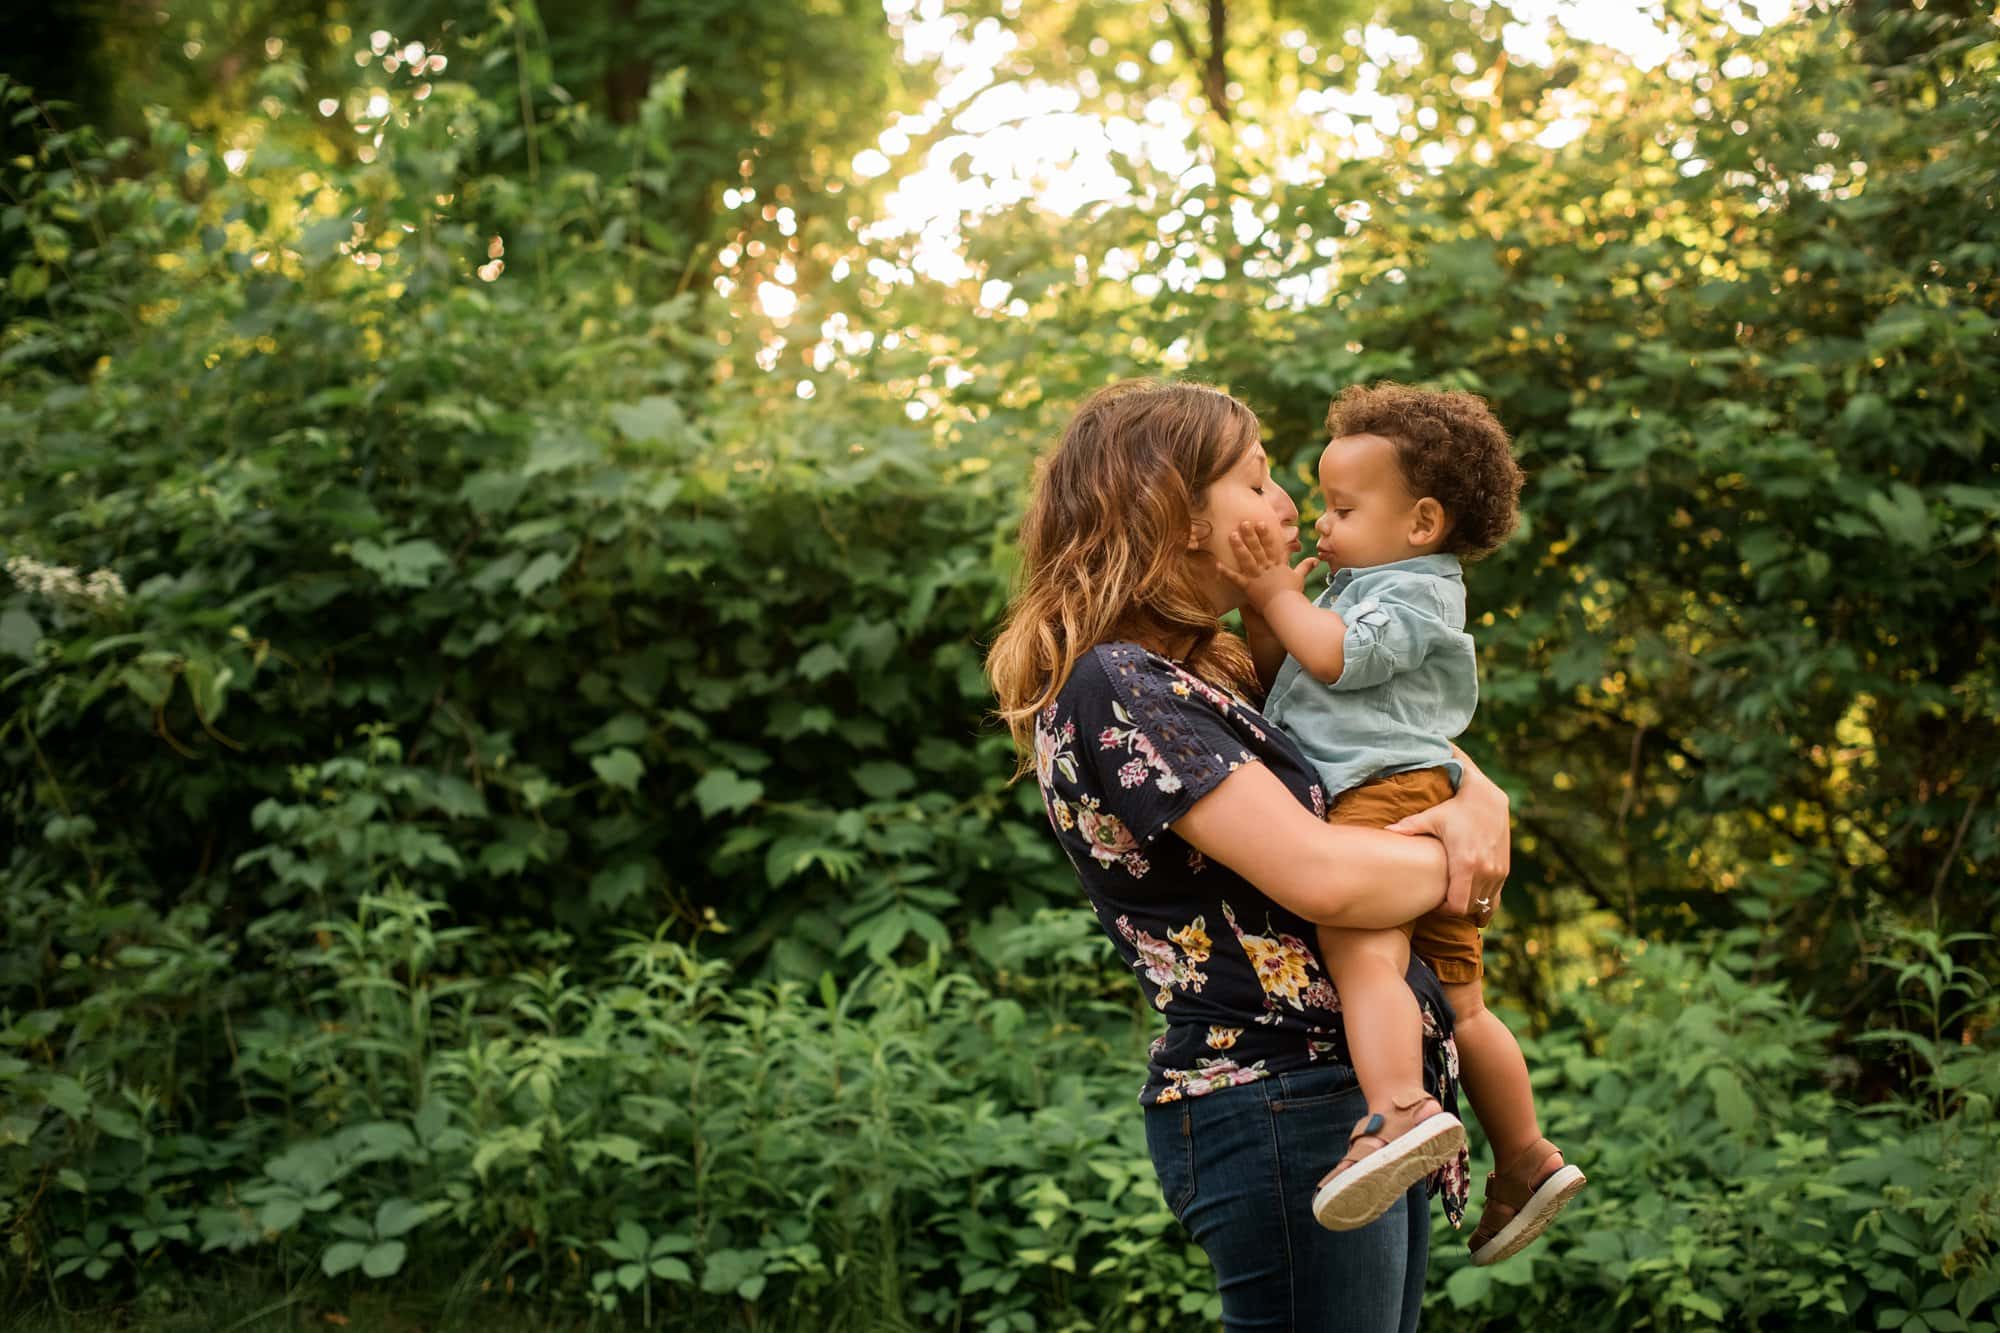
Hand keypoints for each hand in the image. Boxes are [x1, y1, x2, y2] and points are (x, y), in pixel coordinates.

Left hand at [1220, 519, 1320, 611]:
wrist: (1287, 609)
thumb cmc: (1294, 595)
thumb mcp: (1300, 578)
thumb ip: (1305, 567)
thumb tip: (1316, 559)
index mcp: (1278, 566)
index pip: (1272, 547)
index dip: (1266, 535)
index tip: (1261, 523)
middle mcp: (1267, 569)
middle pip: (1258, 549)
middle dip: (1250, 535)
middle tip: (1243, 523)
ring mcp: (1257, 578)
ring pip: (1247, 559)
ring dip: (1239, 547)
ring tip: (1231, 535)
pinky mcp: (1249, 588)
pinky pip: (1235, 579)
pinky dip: (1226, 572)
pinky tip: (1216, 564)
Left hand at [1385, 777, 1508, 923]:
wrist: (1487, 799)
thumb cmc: (1455, 809)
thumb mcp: (1431, 817)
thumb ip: (1408, 827)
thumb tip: (1385, 831)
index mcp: (1465, 863)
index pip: (1457, 906)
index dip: (1444, 911)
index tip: (1434, 903)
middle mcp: (1485, 871)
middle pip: (1469, 908)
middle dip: (1454, 909)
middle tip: (1440, 902)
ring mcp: (1498, 872)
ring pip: (1483, 905)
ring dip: (1469, 906)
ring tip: (1453, 898)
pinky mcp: (1504, 870)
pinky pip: (1495, 898)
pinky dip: (1483, 901)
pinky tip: (1470, 898)